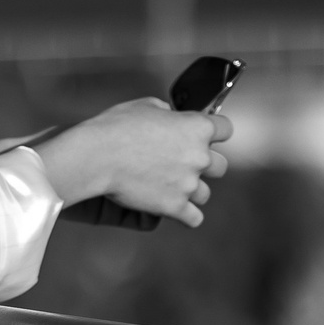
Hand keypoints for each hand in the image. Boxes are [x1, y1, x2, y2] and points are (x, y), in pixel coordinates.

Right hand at [36, 98, 230, 226]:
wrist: (97, 157)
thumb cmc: (117, 127)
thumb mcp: (145, 106)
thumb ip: (168, 112)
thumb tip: (172, 117)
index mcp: (197, 127)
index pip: (226, 129)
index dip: (215, 132)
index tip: (205, 136)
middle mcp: (199, 156)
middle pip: (220, 166)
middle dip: (204, 165)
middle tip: (183, 164)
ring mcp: (188, 184)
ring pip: (205, 194)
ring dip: (191, 190)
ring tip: (170, 186)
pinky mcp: (175, 207)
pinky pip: (194, 218)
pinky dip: (186, 216)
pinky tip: (174, 208)